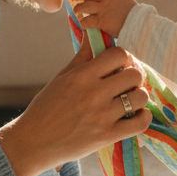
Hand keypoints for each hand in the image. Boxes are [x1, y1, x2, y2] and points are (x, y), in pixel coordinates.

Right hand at [0, 39, 150, 175]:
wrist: (33, 142)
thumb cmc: (46, 108)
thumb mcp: (61, 78)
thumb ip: (82, 56)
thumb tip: (92, 33)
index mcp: (82, 76)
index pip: (119, 54)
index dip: (124, 58)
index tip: (120, 66)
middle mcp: (94, 93)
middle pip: (134, 74)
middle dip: (134, 76)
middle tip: (127, 83)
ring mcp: (102, 116)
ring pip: (140, 97)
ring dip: (138, 96)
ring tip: (129, 100)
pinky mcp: (107, 136)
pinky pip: (140, 122)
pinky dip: (143, 117)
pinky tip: (135, 115)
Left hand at [70, 0, 137, 37]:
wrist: (140, 25)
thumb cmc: (136, 17)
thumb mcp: (127, 2)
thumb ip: (117, 1)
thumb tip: (112, 4)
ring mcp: (104, 9)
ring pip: (85, 6)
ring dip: (78, 8)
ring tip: (77, 10)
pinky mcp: (102, 21)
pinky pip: (87, 20)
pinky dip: (83, 23)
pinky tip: (84, 24)